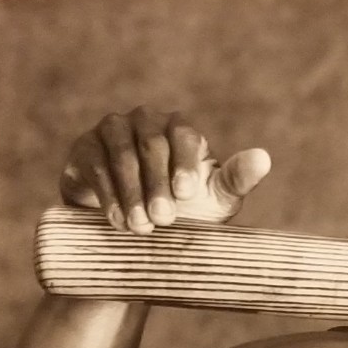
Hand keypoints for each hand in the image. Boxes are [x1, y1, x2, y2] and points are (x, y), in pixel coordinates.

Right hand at [58, 107, 270, 234]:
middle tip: (164, 220)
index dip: (184, 164)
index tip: (186, 195)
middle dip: (157, 185)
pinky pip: (94, 166)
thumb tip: (264, 158)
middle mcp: (144, 120)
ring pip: (121, 155)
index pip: (183, 135)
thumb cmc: (185, 209)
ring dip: (132, 192)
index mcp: (179, 127)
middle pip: (151, 146)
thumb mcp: (215, 198)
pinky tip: (116, 220)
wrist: (136, 226)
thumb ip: (238, 179)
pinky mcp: (84, 149)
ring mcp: (111, 130)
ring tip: (140, 226)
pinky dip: (107, 194)